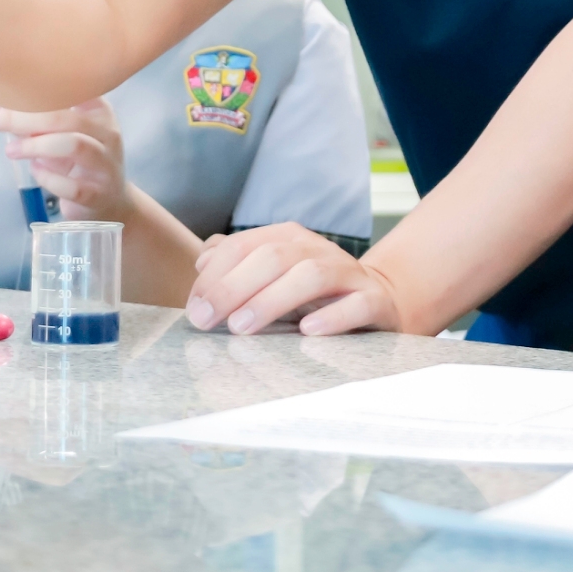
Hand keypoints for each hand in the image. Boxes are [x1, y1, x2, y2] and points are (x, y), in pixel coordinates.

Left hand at [0, 99, 131, 219]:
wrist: (109, 202)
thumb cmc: (77, 160)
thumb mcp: (58, 136)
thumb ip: (30, 120)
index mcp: (97, 110)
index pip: (70, 88)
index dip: (34, 88)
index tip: (4, 90)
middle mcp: (107, 133)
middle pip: (64, 117)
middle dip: (21, 118)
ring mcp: (105, 164)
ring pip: (72, 144)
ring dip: (34, 146)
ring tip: (9, 150)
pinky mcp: (98, 194)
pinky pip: (70, 185)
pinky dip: (47, 178)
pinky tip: (35, 171)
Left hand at [185, 223, 399, 336]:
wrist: (378, 301)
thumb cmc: (312, 295)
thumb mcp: (272, 277)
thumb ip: (236, 265)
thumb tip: (203, 259)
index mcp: (289, 238)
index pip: (244, 246)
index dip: (215, 275)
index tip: (194, 308)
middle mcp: (318, 250)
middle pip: (273, 257)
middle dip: (233, 287)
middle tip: (205, 319)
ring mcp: (349, 274)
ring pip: (311, 276)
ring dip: (272, 300)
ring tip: (241, 327)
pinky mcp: (376, 302)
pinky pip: (358, 305)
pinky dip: (332, 317)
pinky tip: (307, 332)